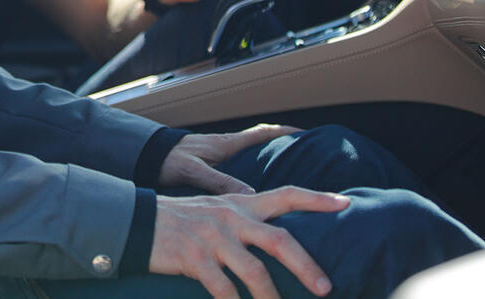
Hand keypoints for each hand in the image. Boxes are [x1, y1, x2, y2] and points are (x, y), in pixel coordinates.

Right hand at [150, 188, 348, 298]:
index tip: (345, 203)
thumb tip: (275, 238)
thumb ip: (244, 219)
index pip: (286, 195)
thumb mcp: (216, 209)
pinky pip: (224, 290)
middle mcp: (231, 217)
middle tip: (325, 288)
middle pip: (280, 239)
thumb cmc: (181, 220)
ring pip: (255, 272)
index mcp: (240, 203)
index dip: (317, 198)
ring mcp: (213, 238)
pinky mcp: (195, 259)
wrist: (138, 221)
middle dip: (306, 266)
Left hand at [159, 124, 301, 194]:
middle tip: (309, 166)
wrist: (145, 159)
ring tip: (290, 189)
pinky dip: (251, 183)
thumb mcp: (193, 170)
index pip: (262, 134)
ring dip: (269, 170)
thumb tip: (250, 194)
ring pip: (252, 163)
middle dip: (285, 153)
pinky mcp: (211, 171)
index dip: (285, 133)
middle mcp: (226, 151)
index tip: (307, 135)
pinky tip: (256, 202)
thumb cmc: (166, 160)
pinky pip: (239, 174)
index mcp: (226, 145)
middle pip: (263, 148)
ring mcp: (220, 161)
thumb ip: (219, 181)